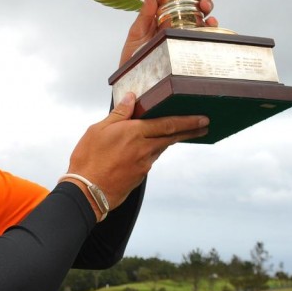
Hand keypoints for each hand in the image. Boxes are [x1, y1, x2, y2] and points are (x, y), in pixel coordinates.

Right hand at [63, 92, 207, 210]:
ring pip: (160, 148)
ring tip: (175, 134)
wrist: (87, 192)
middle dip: (190, 131)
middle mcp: (144, 148)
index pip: (168, 124)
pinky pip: (150, 160)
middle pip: (172, 137)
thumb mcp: (98, 129)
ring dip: (169, 141)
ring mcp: (144, 164)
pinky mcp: (140, 177)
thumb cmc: (88, 158)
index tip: (202, 119)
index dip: (187, 121)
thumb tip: (131, 98)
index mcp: (135, 133)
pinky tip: (147, 150)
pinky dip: (152, 152)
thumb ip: (119, 114)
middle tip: (204, 126)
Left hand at [119, 0, 217, 65]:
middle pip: (194, 9)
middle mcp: (176, 25)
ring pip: (201, 21)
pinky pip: (202, 38)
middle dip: (204, 0)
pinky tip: (210, 24)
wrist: (134, 78)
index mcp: (163, 17)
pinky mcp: (187, 49)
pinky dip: (210, 29)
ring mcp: (182, 37)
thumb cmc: (133, 55)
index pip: (179, 0)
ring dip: (208, 12)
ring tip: (207, 8)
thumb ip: (144, 14)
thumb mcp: (137, 32)